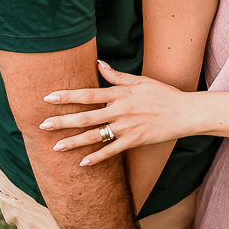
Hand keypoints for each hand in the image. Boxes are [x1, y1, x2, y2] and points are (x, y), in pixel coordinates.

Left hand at [39, 61, 191, 166]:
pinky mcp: (135, 141)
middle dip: (63, 121)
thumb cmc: (163, 94)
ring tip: (55, 147)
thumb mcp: (141, 81)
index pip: (89, 94)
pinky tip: (82, 163)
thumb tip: (98, 65)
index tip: (48, 97)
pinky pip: (112, 151)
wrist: (185, 112)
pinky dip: (97, 157)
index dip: (67, 96)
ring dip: (74, 142)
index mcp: (121, 94)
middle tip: (42, 125)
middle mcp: (121, 111)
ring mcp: (127, 127)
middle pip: (86, 117)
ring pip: (95, 136)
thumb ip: (118, 76)